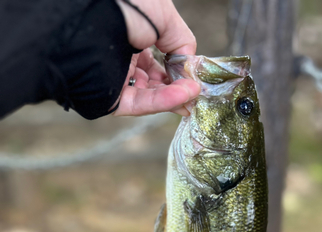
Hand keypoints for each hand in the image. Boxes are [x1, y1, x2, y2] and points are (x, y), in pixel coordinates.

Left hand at [113, 0, 199, 116]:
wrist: (96, 11)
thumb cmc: (127, 3)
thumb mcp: (164, 16)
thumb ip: (182, 41)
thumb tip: (191, 65)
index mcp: (130, 38)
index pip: (157, 64)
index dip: (177, 71)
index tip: (194, 76)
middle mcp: (121, 60)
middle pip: (155, 84)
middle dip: (178, 88)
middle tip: (197, 91)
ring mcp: (114, 79)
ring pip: (149, 96)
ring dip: (174, 96)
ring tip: (193, 92)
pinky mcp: (109, 97)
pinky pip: (139, 103)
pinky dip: (162, 101)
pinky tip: (181, 96)